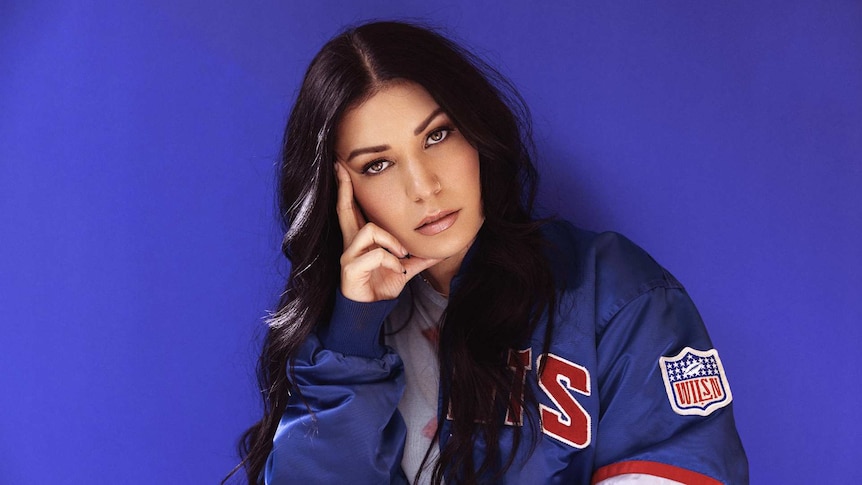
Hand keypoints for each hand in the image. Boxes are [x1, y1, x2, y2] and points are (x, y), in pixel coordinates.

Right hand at [335, 163, 439, 301]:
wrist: (370, 312)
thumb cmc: (381, 286)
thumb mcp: (402, 269)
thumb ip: (417, 259)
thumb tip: (436, 252)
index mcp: (361, 240)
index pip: (351, 209)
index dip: (346, 189)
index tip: (340, 168)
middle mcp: (351, 244)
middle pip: (344, 210)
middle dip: (343, 188)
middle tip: (341, 168)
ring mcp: (348, 256)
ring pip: (370, 230)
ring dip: (392, 242)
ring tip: (402, 256)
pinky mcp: (350, 269)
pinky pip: (376, 255)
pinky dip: (392, 262)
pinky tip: (398, 271)